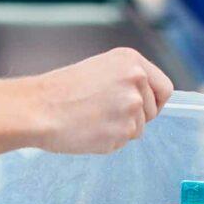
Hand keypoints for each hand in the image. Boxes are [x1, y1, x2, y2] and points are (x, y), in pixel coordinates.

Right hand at [29, 47, 174, 153]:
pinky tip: (88, 130)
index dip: (155, 101)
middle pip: (152, 111)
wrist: (38, 108)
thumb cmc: (60, 91)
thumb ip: (126, 81)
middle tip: (105, 114)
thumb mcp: (99, 70)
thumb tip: (145, 100)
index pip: (165, 88)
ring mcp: (131, 107)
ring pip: (137, 130)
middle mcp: (136, 81)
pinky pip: (122, 143)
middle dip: (135, 117)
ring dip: (119, 130)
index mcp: (131, 61)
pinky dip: (108, 141)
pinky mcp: (123, 131)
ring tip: (92, 120)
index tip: (145, 108)